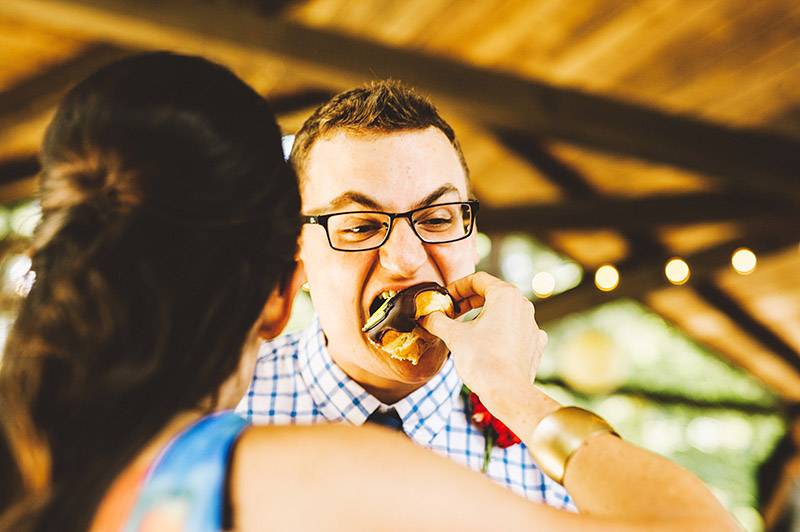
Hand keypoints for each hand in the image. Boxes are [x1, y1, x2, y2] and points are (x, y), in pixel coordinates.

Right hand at [420, 272, 547, 406]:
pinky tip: (484, 345)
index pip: (478, 279)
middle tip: (451, 312)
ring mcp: (531, 326)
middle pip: (492, 294)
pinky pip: (513, 331)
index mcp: (506, 296)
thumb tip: (426, 317)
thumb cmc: (482, 360)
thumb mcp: (453, 336)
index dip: (456, 287)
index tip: (444, 298)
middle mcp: (523, 306)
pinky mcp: (534, 344)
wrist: (507, 392)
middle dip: (468, 301)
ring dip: (482, 317)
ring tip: (464, 330)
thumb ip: (437, 321)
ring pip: (503, 313)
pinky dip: (497, 333)